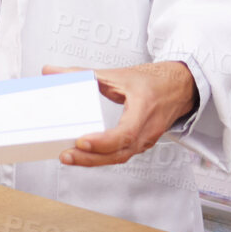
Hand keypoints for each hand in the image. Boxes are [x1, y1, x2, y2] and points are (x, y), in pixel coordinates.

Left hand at [46, 61, 195, 166]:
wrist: (179, 89)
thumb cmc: (152, 81)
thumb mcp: (118, 74)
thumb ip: (83, 74)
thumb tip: (51, 70)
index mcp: (144, 108)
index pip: (125, 133)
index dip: (103, 141)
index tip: (82, 141)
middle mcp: (147, 129)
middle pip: (119, 152)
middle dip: (91, 158)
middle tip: (66, 155)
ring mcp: (146, 140)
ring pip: (119, 157)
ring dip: (94, 160)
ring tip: (68, 157)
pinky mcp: (140, 144)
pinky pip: (120, 155)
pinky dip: (102, 157)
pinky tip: (84, 155)